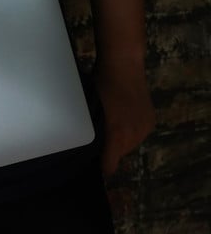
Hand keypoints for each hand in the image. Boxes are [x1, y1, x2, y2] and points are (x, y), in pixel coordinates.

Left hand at [94, 58, 155, 175]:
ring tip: (108, 126)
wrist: (123, 64)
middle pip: (119, 155)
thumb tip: (81, 145)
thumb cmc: (99, 85)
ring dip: (119, 140)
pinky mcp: (150, 120)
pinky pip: (137, 134)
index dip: (100, 168)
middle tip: (95, 140)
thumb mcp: (88, 108)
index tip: (90, 169)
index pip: (109, 165)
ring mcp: (144, 128)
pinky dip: (129, 131)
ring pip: (129, 144)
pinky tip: (120, 119)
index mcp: (117, 135)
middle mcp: (134, 135)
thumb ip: (88, 130)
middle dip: (108, 151)